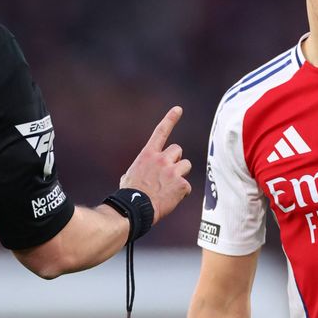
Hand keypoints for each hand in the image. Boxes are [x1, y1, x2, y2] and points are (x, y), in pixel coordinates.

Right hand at [121, 106, 191, 223]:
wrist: (134, 209)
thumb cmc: (129, 195)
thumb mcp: (129, 176)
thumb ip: (140, 169)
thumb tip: (137, 175)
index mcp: (147, 155)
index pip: (161, 132)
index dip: (170, 119)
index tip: (179, 109)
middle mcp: (161, 159)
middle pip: (178, 150)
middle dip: (175, 160)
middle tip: (168, 174)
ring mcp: (172, 171)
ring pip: (186, 165)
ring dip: (180, 175)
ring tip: (169, 188)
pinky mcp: (181, 184)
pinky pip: (187, 186)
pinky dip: (181, 193)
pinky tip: (170, 199)